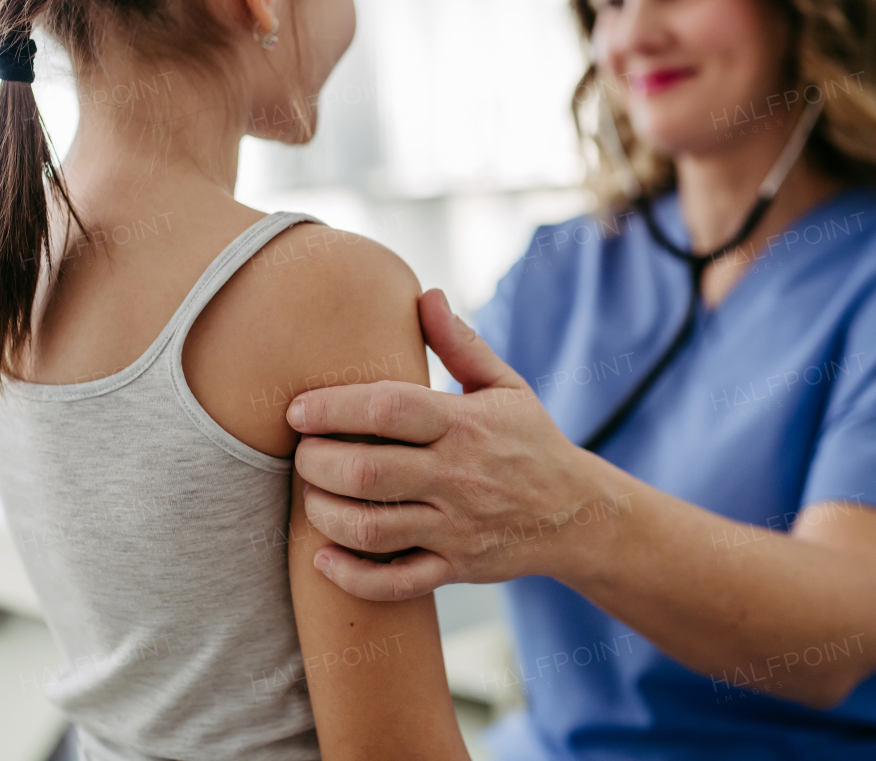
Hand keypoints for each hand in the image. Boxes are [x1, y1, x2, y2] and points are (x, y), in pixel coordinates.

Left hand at [287, 290, 616, 599]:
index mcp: (465, 424)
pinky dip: (351, 576)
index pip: (388, 409)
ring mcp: (457, 528)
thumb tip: (425, 294)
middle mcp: (459, 477)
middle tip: (301, 455)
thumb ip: (460, 343)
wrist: (578, 513)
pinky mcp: (456, 568)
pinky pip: (395, 583)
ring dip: (325, 515)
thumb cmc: (530, 441)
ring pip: (373, 529)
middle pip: (369, 472)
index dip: (332, 408)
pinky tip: (324, 558)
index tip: (297, 411)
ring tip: (311, 497)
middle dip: (318, 463)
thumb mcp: (506, 386)